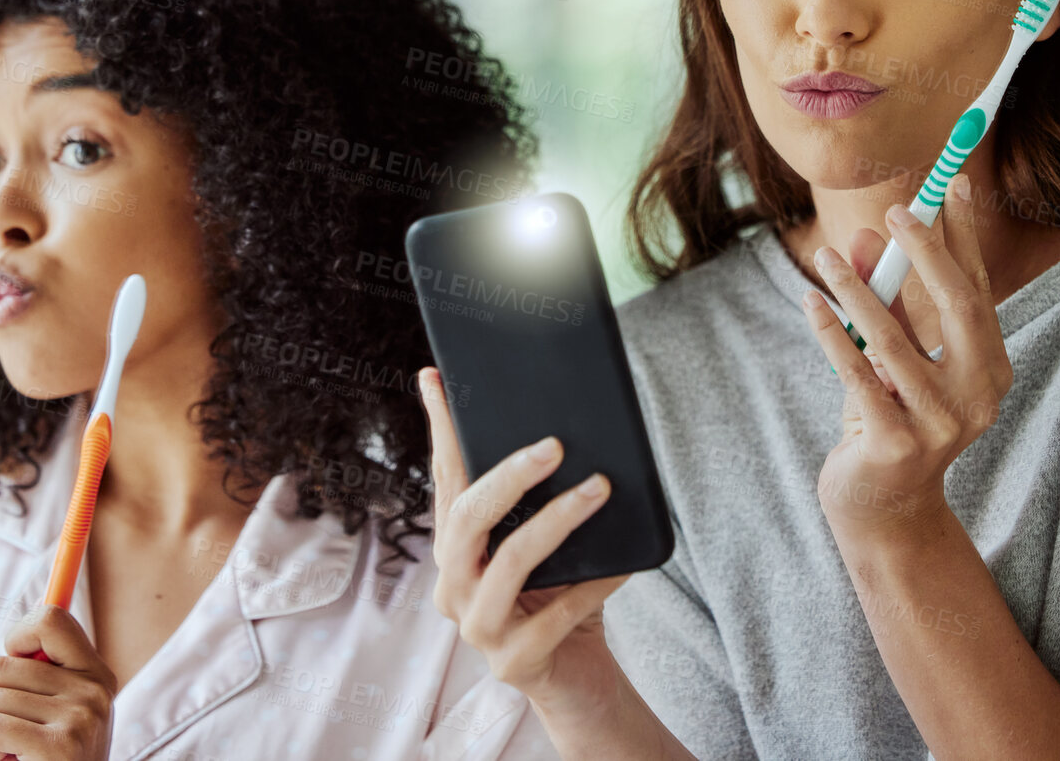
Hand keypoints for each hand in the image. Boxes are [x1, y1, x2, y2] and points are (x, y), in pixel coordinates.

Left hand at [0, 604, 118, 760]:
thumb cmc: (58, 760)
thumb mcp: (69, 712)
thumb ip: (51, 674)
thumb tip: (23, 632)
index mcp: (98, 675)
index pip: (51, 619)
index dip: (18, 634)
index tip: (14, 657)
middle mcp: (94, 691)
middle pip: (4, 664)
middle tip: (21, 729)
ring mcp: (79, 718)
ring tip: (20, 750)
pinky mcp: (58, 746)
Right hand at [416, 365, 630, 716]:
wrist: (578, 682)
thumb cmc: (560, 600)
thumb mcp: (542, 545)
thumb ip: (535, 501)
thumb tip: (557, 431)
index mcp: (455, 550)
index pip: (445, 479)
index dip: (440, 428)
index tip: (437, 377)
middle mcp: (453, 586)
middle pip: (466, 519)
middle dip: (510, 475)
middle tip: (554, 444)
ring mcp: (479, 628)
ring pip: (510, 561)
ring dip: (558, 520)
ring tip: (599, 489)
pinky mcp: (515, 663)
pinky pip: (556, 613)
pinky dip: (594, 583)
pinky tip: (622, 564)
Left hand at [801, 174, 1011, 547]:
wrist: (881, 505)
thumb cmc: (888, 418)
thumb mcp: (890, 356)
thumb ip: (885, 301)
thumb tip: (864, 234)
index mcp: (990, 369)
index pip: (979, 289)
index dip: (965, 236)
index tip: (954, 185)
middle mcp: (979, 395)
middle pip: (959, 306)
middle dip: (928, 250)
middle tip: (895, 207)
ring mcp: (942, 424)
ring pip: (894, 339)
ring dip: (855, 290)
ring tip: (823, 254)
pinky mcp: (897, 443)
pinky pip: (857, 373)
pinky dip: (831, 333)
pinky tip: (810, 300)